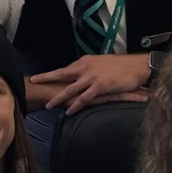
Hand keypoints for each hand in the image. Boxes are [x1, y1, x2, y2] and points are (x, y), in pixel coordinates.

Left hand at [30, 54, 149, 114]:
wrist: (137, 65)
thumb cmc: (121, 66)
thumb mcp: (101, 64)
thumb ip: (89, 69)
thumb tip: (80, 75)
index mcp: (85, 61)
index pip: (65, 68)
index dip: (51, 74)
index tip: (38, 76)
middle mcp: (86, 67)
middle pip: (62, 74)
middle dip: (46, 78)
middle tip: (33, 82)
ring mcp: (92, 77)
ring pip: (71, 88)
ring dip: (58, 97)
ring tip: (48, 105)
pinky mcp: (101, 86)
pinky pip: (85, 98)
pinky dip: (76, 105)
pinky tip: (68, 111)